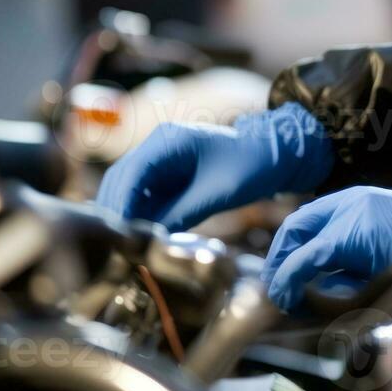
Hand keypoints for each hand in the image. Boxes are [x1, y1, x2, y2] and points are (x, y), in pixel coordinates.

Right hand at [95, 102, 332, 231]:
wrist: (278, 154)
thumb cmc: (252, 166)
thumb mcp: (216, 193)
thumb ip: (179, 214)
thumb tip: (146, 240)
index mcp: (167, 141)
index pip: (128, 175)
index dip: (118, 207)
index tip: (115, 237)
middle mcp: (158, 147)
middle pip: (120, 182)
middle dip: (115, 214)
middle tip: (113, 249)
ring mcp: (162, 161)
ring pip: (129, 192)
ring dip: (125, 217)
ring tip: (123, 249)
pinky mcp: (169, 176)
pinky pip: (145, 198)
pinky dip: (140, 217)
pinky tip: (140, 240)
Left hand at [260, 186, 391, 318]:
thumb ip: (362, 257)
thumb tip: (328, 284)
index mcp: (365, 200)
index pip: (310, 221)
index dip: (292, 253)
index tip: (288, 282)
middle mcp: (355, 200)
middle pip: (295, 229)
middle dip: (281, 265)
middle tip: (282, 297)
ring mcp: (354, 215)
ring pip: (298, 246)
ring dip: (291, 281)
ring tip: (303, 306)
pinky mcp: (354, 236)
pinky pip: (308, 260)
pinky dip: (293, 281)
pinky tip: (298, 299)